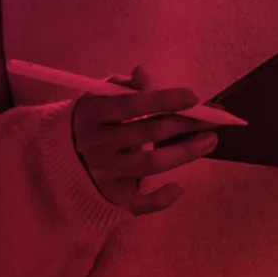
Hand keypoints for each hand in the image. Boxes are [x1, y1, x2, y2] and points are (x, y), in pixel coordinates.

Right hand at [70, 64, 217, 214]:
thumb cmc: (99, 117)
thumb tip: (146, 74)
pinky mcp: (111, 193)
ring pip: (149, 164)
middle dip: (185, 125)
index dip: (164, 99)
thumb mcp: (105, 94)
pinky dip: (158, 199)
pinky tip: (178, 188)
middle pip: (147, 133)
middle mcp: (95, 143)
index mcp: (93, 113)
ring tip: (209, 142)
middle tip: (212, 121)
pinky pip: (136, 202)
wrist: (65, 152)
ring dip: (184, 153)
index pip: (130, 104)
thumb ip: (128, 85)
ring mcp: (103, 171)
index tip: (194, 97)